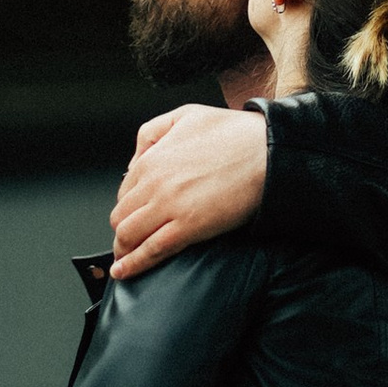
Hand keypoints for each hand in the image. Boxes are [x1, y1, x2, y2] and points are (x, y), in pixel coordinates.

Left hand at [109, 103, 267, 278]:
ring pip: (128, 235)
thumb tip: (134, 161)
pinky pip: (150, 251)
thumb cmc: (234, 133)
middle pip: (120, 216)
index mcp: (152, 159)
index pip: (123, 192)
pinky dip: (132, 265)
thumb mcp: (185, 115)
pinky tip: (124, 271)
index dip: (126, 207)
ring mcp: (169, 206)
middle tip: (129, 239)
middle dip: (122, 230)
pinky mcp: (188, 228)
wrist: (267, 152)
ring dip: (123, 249)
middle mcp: (153, 183)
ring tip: (125, 258)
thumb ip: (151, 133)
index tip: (132, 216)